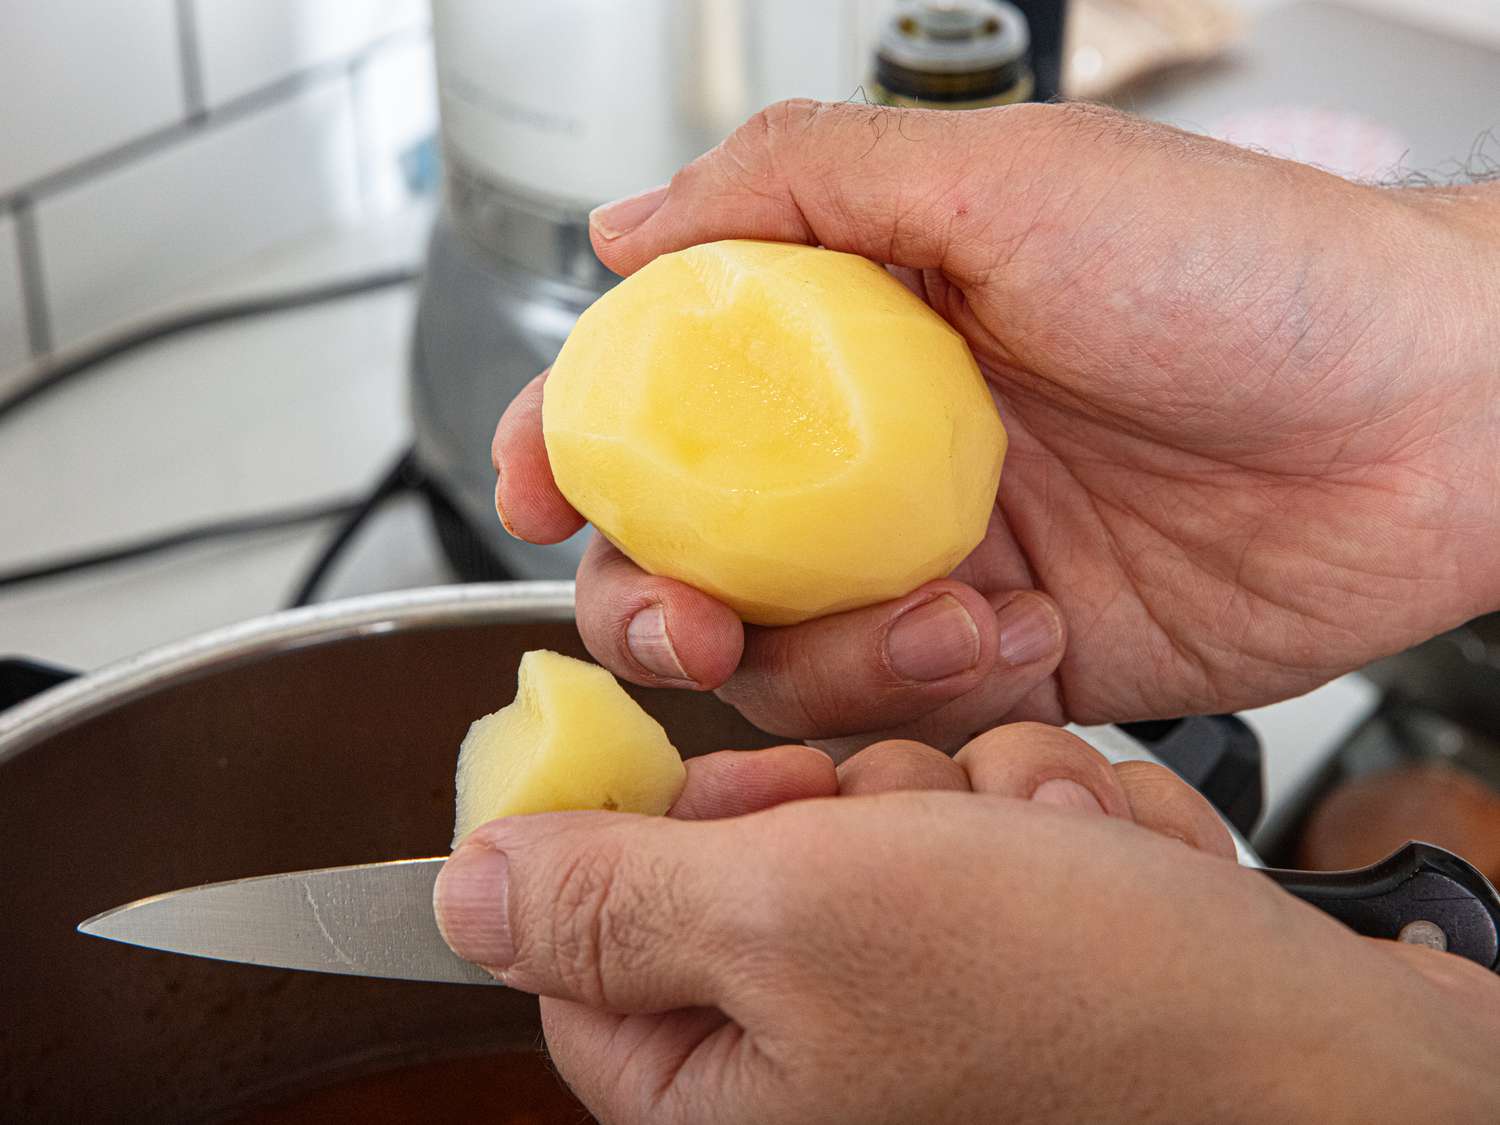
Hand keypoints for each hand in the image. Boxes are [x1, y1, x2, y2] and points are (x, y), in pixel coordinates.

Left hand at [435, 729, 1499, 1122]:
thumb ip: (612, 898)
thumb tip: (461, 888)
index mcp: (719, 1078)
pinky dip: (1039, 818)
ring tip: (1052, 862)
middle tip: (941, 833)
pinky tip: (1105, 872)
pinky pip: (969, 812)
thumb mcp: (803, 921)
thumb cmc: (1083, 1000)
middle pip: (743, 845)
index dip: (660, 825)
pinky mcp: (1010, 931)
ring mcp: (918, 984)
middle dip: (857, 801)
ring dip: (969, 801)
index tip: (754, 792)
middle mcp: (812, 1042)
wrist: (1319, 1039)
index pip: (591, 926)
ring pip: (869, 804)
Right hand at [493, 100, 1499, 752]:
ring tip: (953, 609)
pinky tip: (1025, 639)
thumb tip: (626, 227)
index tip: (520, 486)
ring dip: (833, 655)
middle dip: (655, 602)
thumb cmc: (1245, 269)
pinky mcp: (1008, 655)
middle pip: (691, 551)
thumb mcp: (1007, 178)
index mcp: (858, 335)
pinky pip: (903, 711)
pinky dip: (935, 692)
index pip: (663, 394)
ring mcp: (939, 562)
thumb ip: (801, 185)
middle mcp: (880, 455)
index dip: (569, 443)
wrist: (1431, 413)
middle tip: (692, 622)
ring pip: (786, 653)